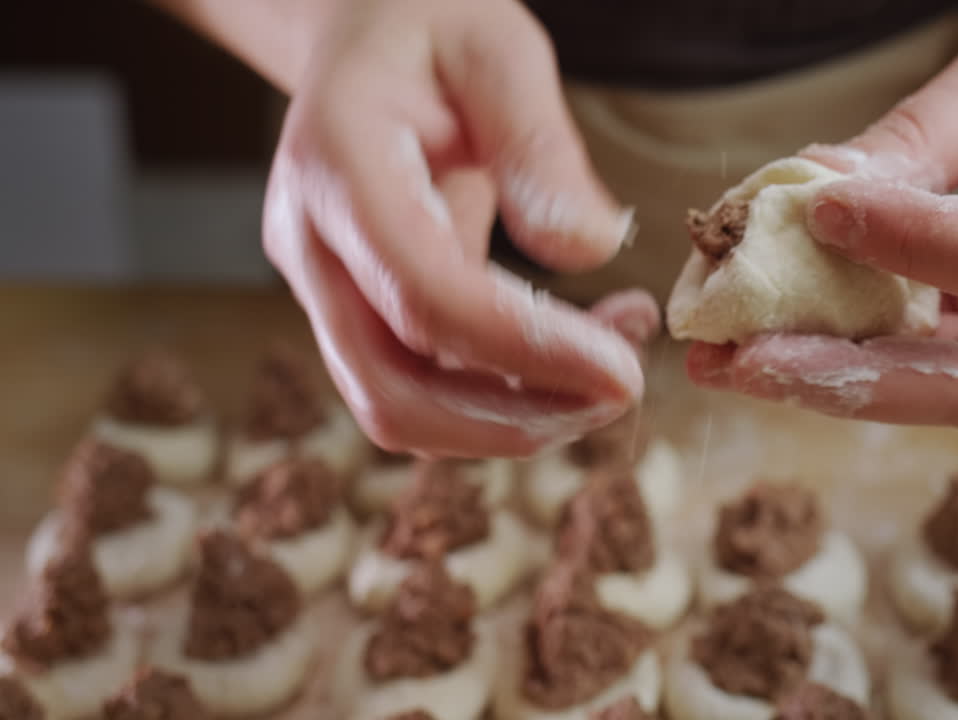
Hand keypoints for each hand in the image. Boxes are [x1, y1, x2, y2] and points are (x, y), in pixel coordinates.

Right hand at [261, 0, 650, 455]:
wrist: (361, 36)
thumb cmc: (427, 25)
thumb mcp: (497, 48)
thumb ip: (540, 145)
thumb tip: (589, 250)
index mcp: (338, 166)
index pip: (422, 293)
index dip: (525, 349)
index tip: (623, 370)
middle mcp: (312, 245)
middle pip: (393, 392)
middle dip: (516, 418)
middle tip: (623, 390)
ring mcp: (325, 288)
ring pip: (402, 410)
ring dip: (514, 420)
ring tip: (613, 368)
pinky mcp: (356, 313)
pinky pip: (420, 389)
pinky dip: (501, 398)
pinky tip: (575, 355)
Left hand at [688, 0, 957, 429]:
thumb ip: (913, 140)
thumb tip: (807, 196)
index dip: (915, 244)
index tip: (819, 213)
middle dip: (854, 378)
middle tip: (742, 359)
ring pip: (951, 399)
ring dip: (833, 387)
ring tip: (730, 362)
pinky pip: (935, 382)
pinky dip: (850, 370)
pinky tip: (770, 351)